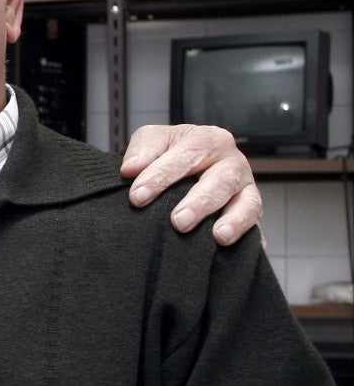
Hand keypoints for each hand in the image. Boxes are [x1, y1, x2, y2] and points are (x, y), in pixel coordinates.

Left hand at [122, 124, 260, 245]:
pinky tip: (232, 246)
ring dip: (233, 219)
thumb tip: (131, 169)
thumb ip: (143, 149)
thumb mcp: (154, 141)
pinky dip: (246, 234)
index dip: (162, 175)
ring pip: (247, 202)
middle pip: (221, 180)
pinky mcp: (251, 211)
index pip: (188, 154)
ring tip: (219, 236)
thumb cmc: (169, 154)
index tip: (137, 197)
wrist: (185, 169)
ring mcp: (246, 187)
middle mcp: (231, 162)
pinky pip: (255, 223)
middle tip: (178, 222)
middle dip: (199, 202)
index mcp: (208, 140)